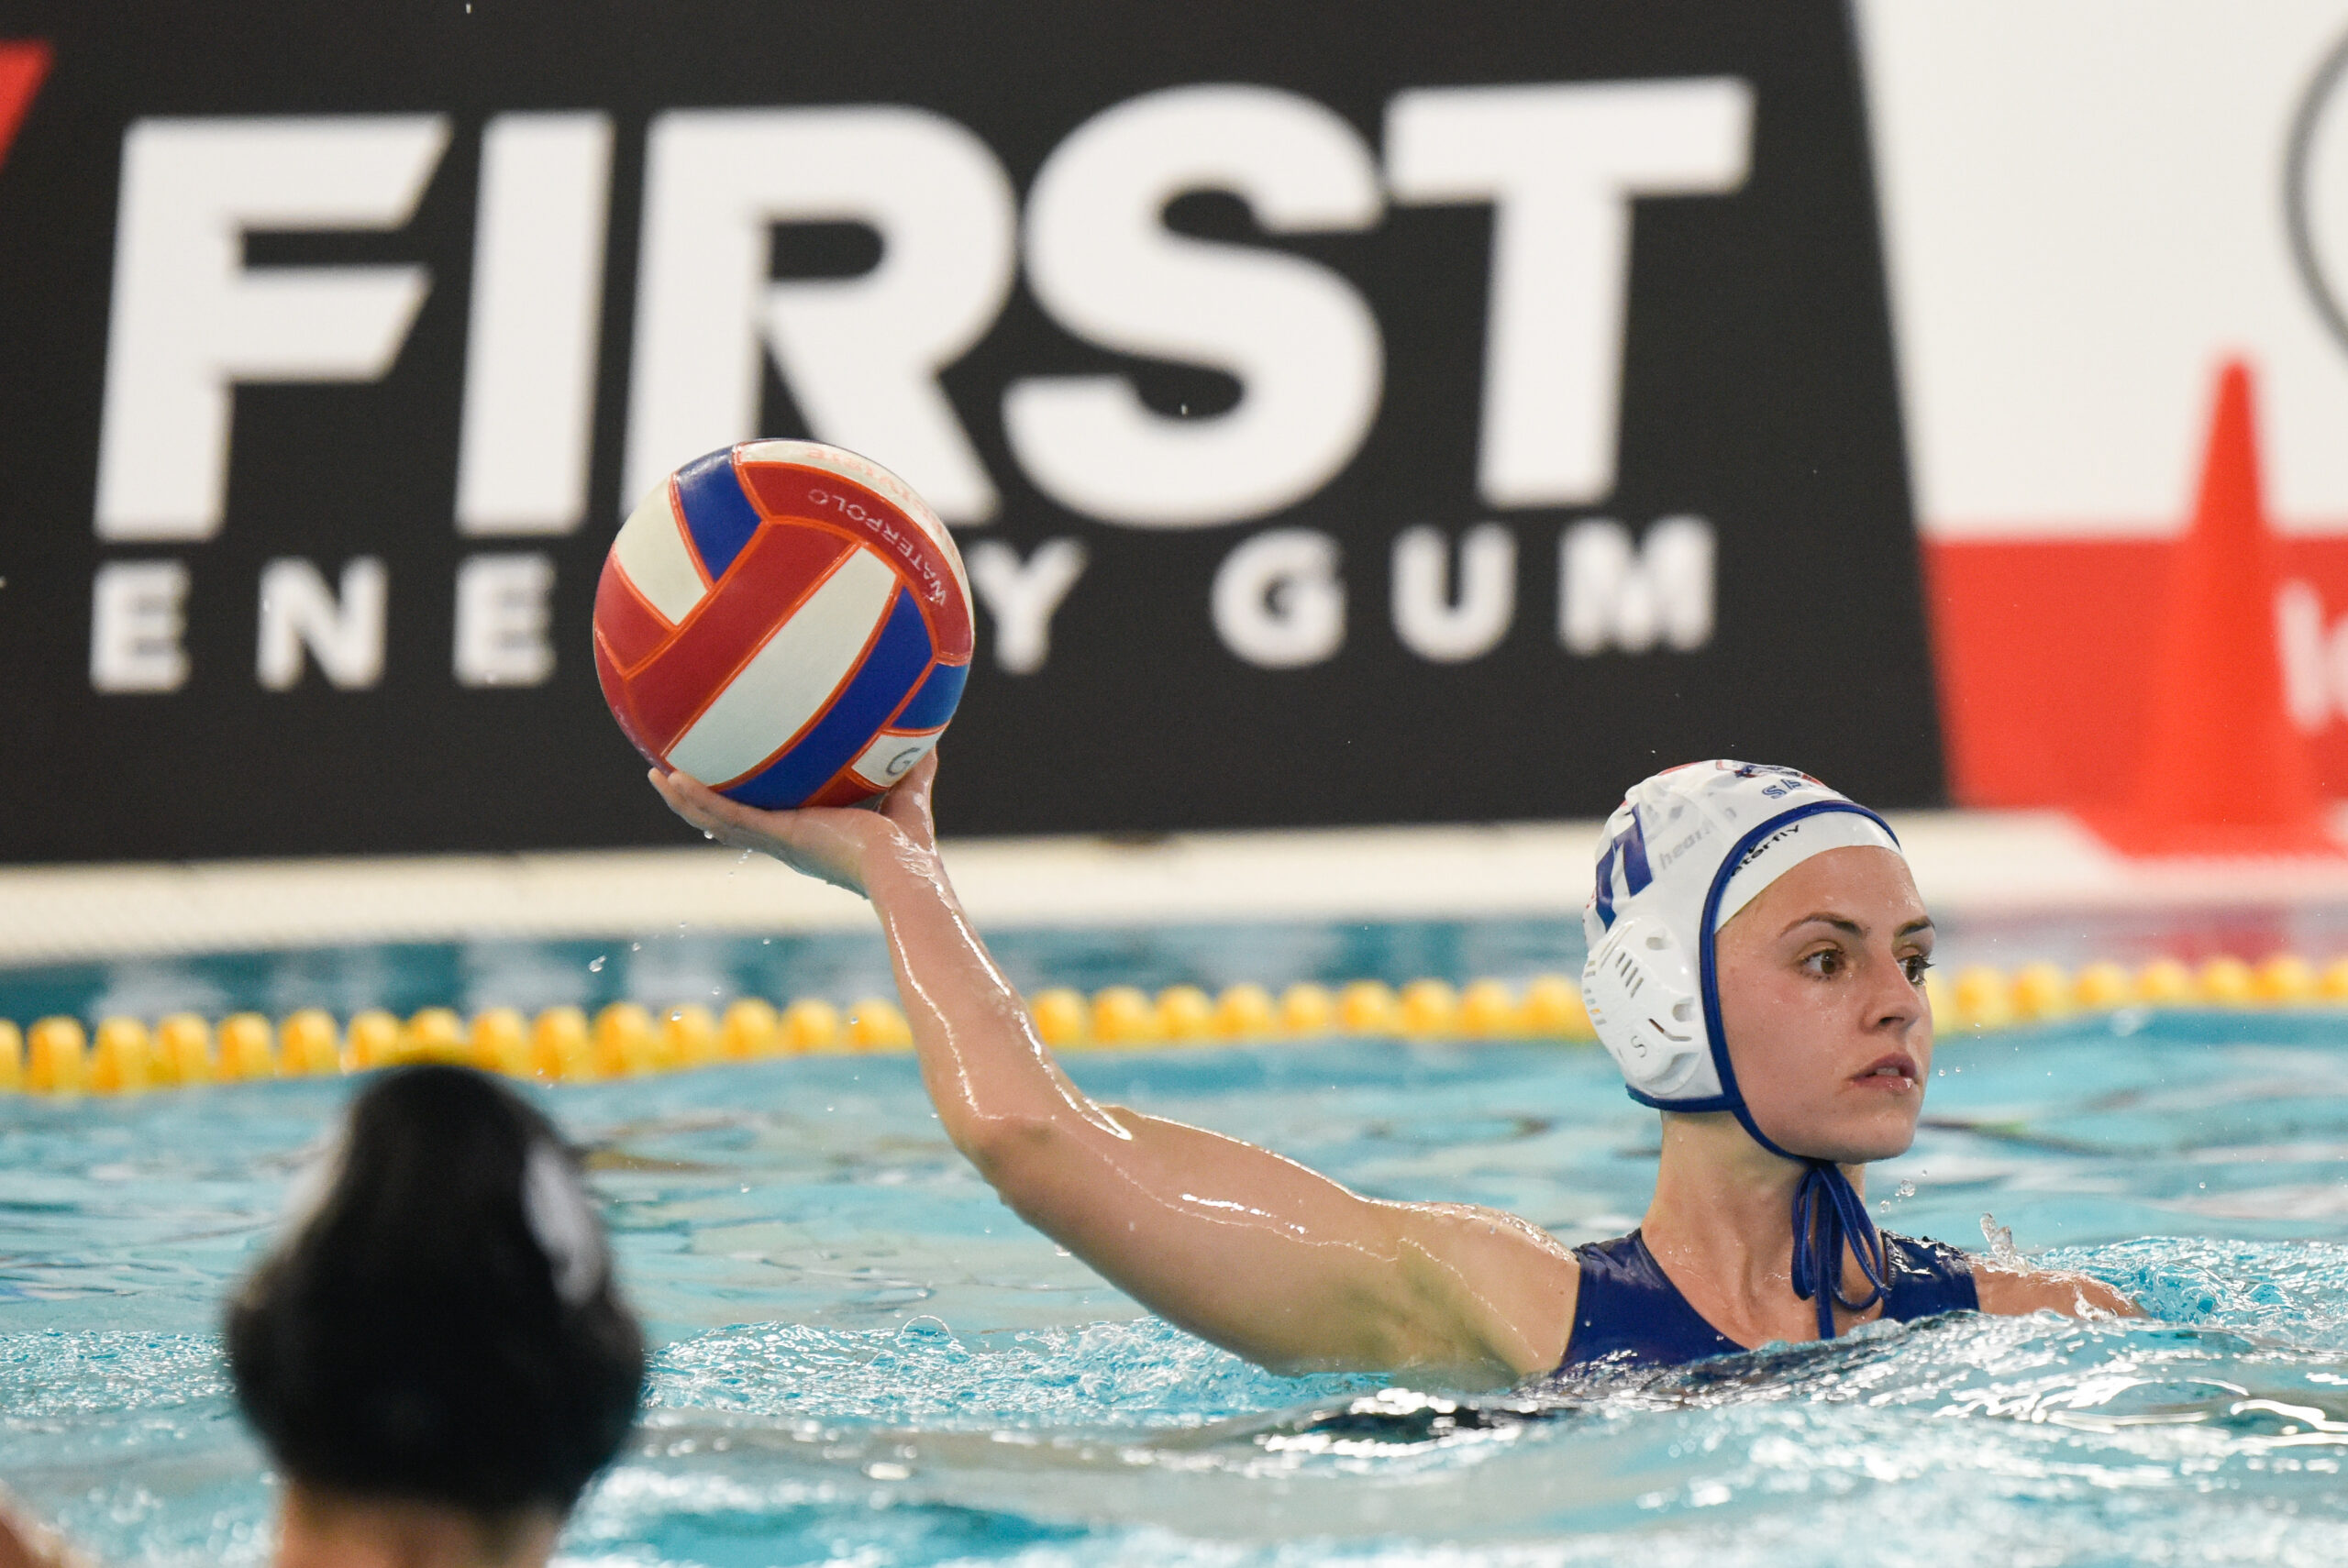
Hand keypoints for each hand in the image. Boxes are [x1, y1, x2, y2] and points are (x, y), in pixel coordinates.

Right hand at [648, 751, 941, 897]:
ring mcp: (779, 841)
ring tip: (655, 776)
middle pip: (730, 822)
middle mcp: (788, 842)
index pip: (767, 819)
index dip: (743, 804)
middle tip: (672, 778)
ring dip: (684, 801)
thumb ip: (912, 765)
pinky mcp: (778, 837)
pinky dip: (699, 799)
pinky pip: (728, 817)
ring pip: (717, 822)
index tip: (727, 785)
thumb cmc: (912, 847)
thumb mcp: (908, 791)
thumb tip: (929, 732)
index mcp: (809, 836)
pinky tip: (673, 778)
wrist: (904, 870)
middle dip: (699, 802)